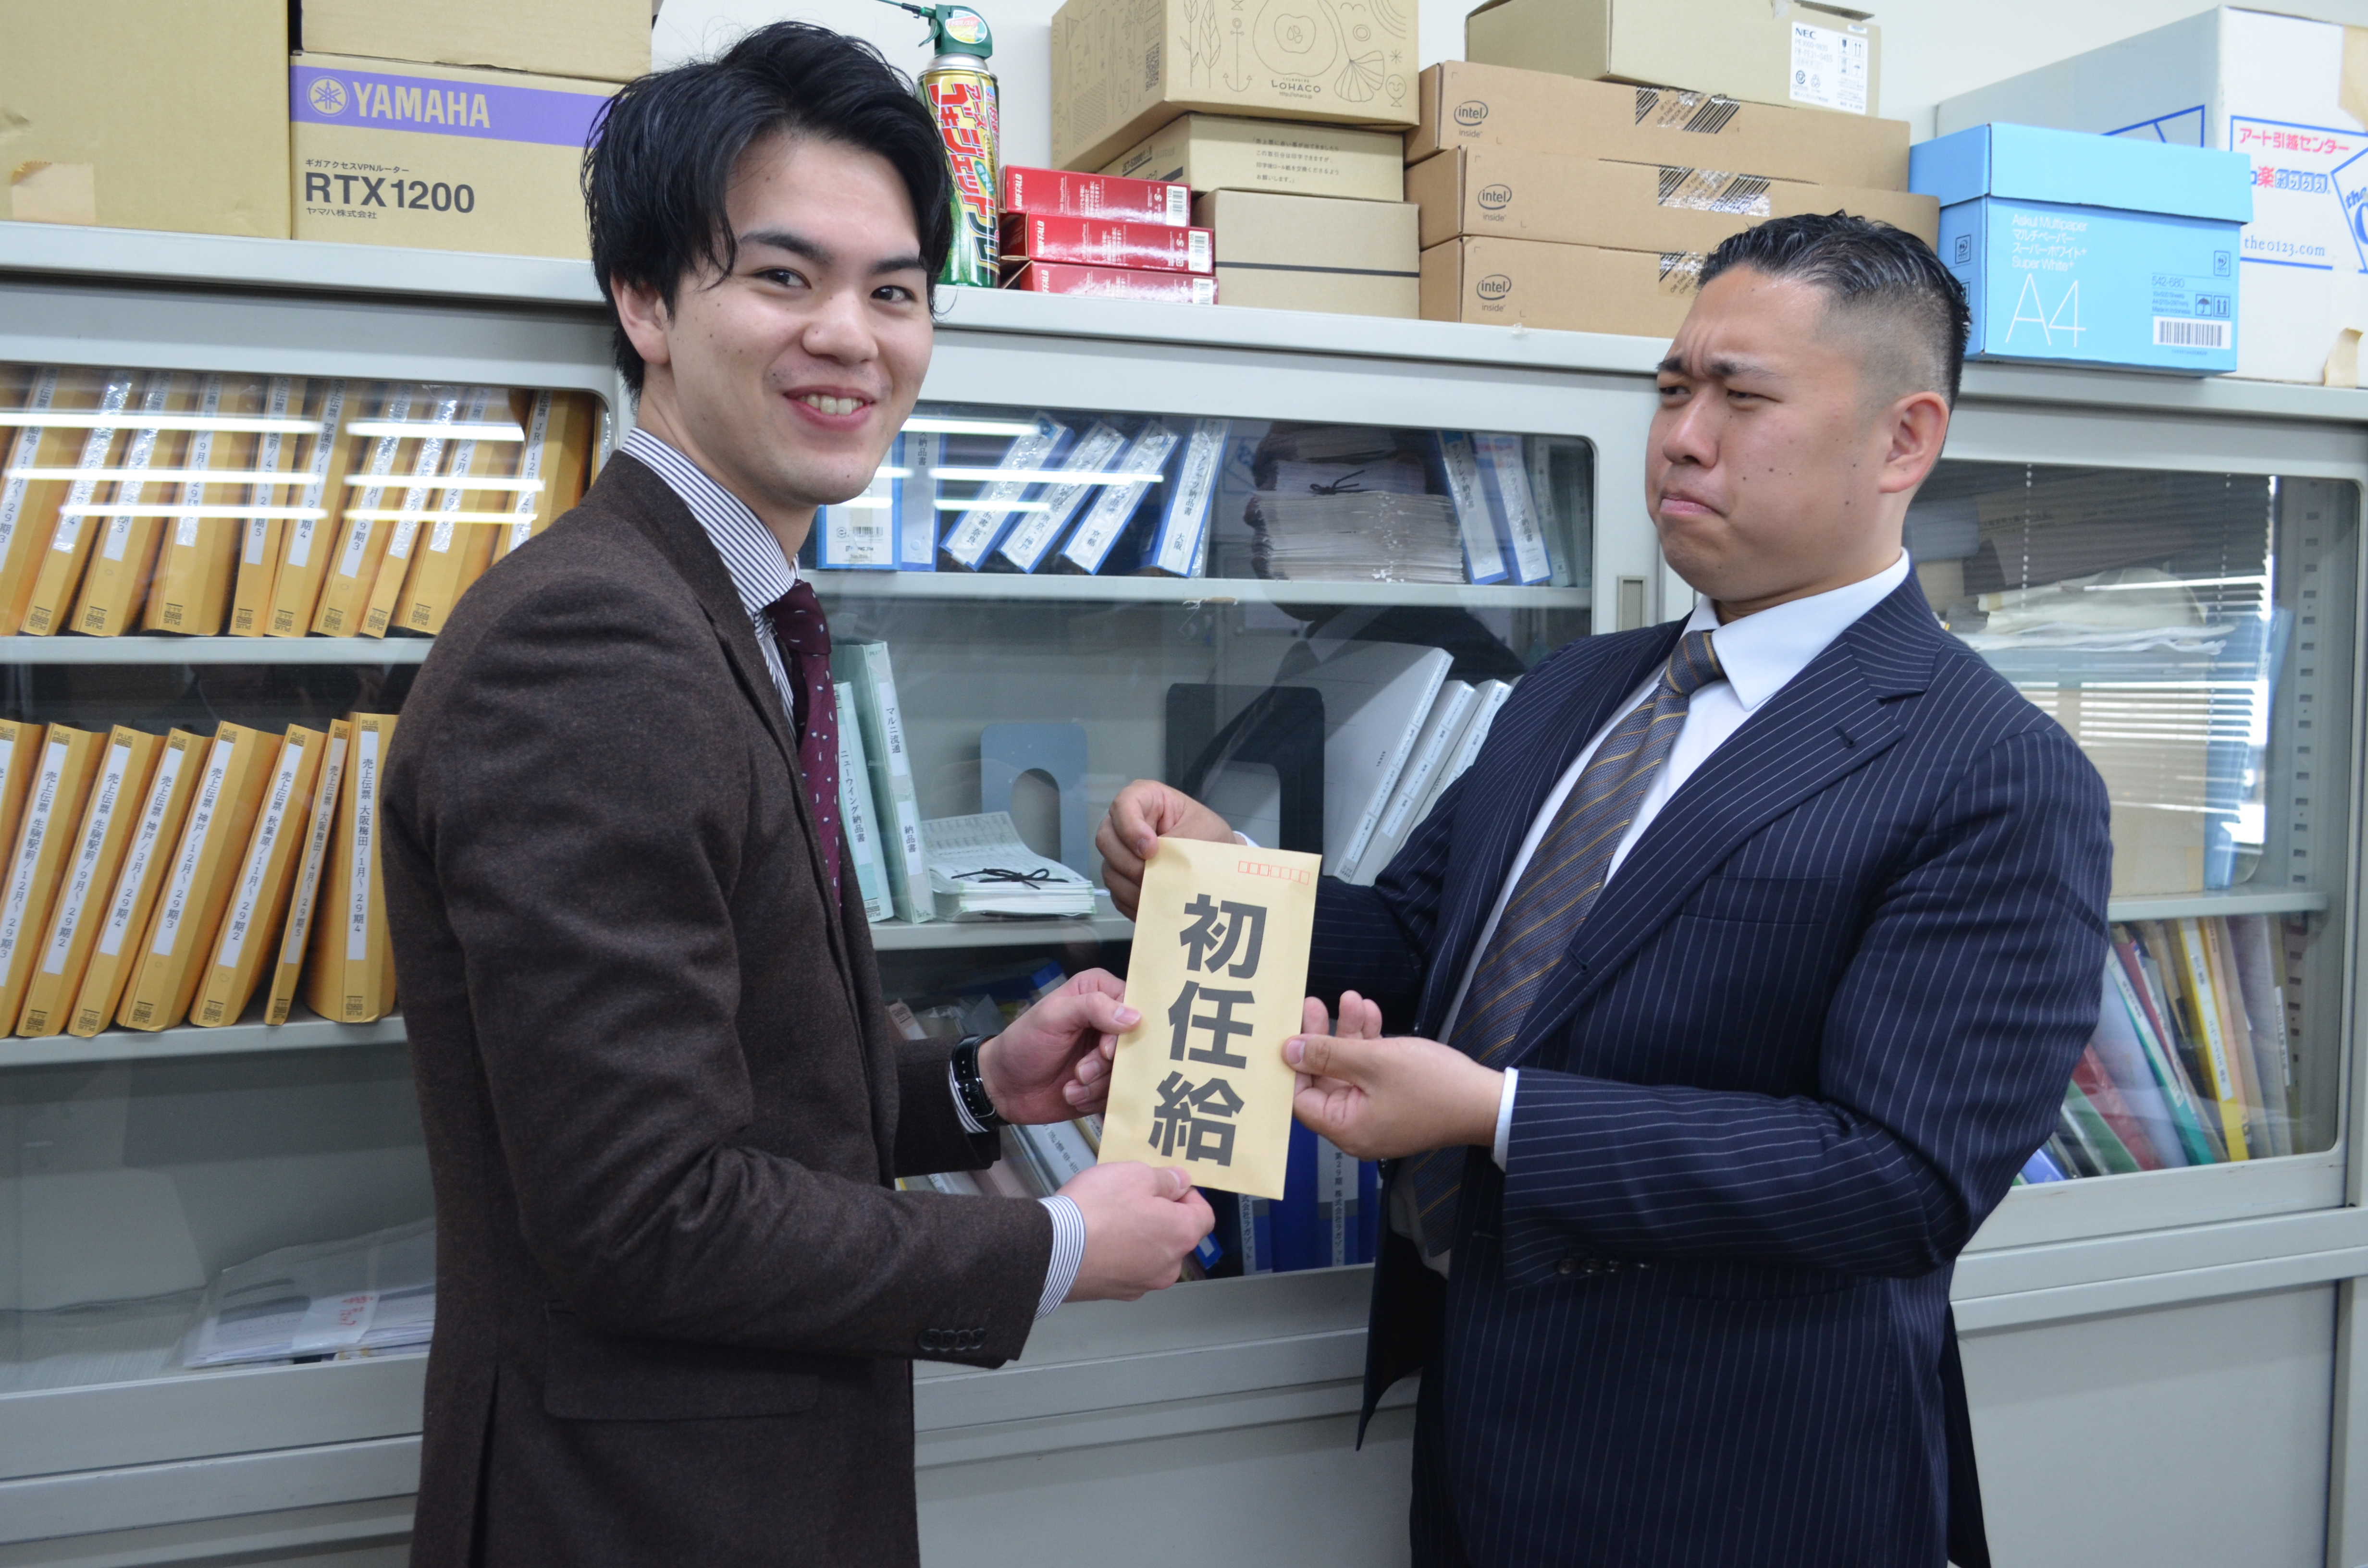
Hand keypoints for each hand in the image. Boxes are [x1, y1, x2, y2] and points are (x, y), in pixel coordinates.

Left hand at [977, 969, 1137, 1123]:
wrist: (1004, 1088)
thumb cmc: (1022, 1044)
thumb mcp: (1052, 1017)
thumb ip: (1092, 1008)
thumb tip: (1134, 1016)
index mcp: (1098, 993)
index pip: (1135, 1006)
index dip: (1126, 1032)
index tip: (1105, 1051)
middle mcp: (1109, 1020)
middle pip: (1136, 1043)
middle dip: (1106, 1065)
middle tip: (1080, 1072)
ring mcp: (1109, 1053)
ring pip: (1129, 1072)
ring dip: (1097, 1085)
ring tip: (1071, 1084)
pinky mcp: (1107, 1081)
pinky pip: (1119, 1092)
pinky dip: (1094, 1098)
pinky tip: (1072, 1094)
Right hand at [1059, 1161, 1215, 1301]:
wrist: (1052, 1251)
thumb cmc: (1097, 1210)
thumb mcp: (1135, 1174)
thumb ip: (1165, 1179)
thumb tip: (1181, 1182)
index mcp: (1181, 1235)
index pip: (1204, 1215)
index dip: (1189, 1195)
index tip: (1168, 1184)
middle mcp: (1169, 1267)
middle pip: (1176, 1235)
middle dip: (1161, 1215)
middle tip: (1132, 1197)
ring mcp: (1143, 1284)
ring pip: (1152, 1253)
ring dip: (1140, 1235)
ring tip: (1109, 1216)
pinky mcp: (1116, 1293)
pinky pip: (1128, 1267)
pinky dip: (1120, 1253)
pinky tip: (1098, 1238)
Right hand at [1094, 780, 1235, 918]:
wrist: (1215, 861)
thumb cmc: (1209, 835)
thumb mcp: (1202, 832)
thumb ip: (1176, 844)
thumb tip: (1154, 869)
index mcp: (1145, 799)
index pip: (1123, 805)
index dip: (1131, 828)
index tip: (1151, 850)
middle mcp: (1125, 823)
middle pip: (1105, 839)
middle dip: (1129, 862)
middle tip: (1154, 875)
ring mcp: (1121, 852)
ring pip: (1109, 870)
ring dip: (1132, 886)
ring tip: (1159, 894)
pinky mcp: (1123, 878)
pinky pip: (1116, 893)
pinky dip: (1133, 902)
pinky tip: (1154, 904)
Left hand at [1286, 991, 1503, 1161]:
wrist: (1487, 1101)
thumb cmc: (1434, 1085)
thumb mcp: (1375, 1061)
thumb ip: (1328, 1054)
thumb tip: (1288, 1051)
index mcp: (1346, 1128)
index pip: (1301, 1098)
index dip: (1294, 1063)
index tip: (1290, 1030)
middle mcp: (1357, 1126)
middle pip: (1325, 1078)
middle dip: (1323, 1037)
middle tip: (1314, 1004)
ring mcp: (1377, 1113)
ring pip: (1350, 1068)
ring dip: (1350, 1032)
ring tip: (1351, 998)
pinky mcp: (1395, 1100)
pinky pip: (1371, 1071)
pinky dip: (1370, 1043)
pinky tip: (1371, 1012)